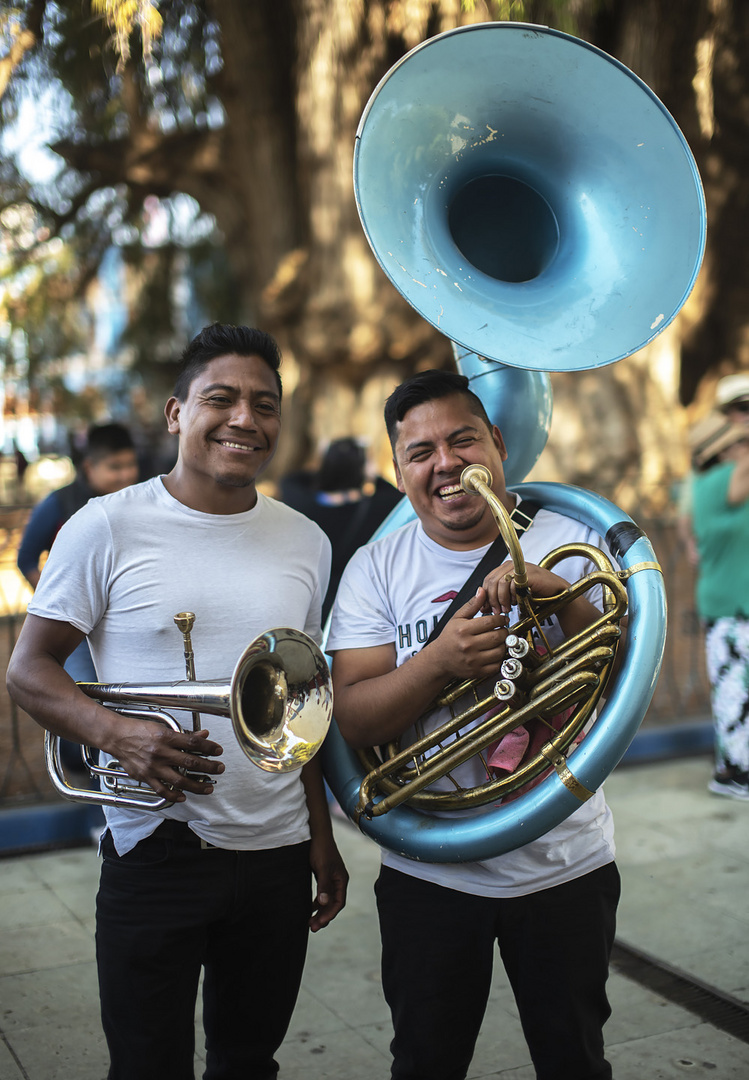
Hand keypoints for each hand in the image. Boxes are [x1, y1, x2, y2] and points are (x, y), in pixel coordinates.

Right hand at [106, 720, 224, 803]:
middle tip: (219, 769)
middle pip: (190, 762)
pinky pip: (162, 790)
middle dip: (208, 767)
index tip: (218, 751)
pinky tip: (183, 797)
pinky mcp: (145, 777)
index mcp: (166, 737)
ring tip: (208, 788)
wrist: (117, 737)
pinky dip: (174, 795)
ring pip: (179, 780)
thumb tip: (203, 735)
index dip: (208, 748)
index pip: (193, 743)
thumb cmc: (139, 730)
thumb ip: (183, 734)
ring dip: (197, 786)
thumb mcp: (162, 728)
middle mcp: (160, 753)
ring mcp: (153, 767)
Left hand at [308, 835, 348, 931]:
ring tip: (310, 922)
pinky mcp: (323, 876)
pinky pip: (322, 894)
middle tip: (312, 928)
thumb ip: (323, 886)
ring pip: (327, 900)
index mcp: (341, 880)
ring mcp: (331, 879)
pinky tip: (310, 907)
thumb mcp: (322, 868)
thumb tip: (323, 904)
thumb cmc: (321, 849)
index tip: (318, 923)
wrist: (317, 834)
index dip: (329, 914)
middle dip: (323, 916)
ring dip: (320, 911)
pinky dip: (317, 903)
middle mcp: (338, 881)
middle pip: (333, 904)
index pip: (338, 903)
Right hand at [430, 589, 508, 682]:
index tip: (503, 619)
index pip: (491, 621)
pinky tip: (494, 652)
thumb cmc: (449, 636)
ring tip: (498, 640)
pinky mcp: (476, 671)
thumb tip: (482, 590)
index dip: (501, 618)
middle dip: (504, 631)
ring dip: (503, 644)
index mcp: (463, 630)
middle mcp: (468, 645)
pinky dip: (499, 658)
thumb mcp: (457, 617)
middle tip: (502, 629)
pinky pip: (496, 665)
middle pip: (497, 636)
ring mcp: (473, 660)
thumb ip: (472, 604)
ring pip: (499, 651)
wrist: (439, 659)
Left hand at [481, 560, 568, 616]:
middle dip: (491, 599)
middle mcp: (511, 564)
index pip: (488, 579)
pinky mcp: (527, 573)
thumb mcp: (512, 596)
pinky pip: (512, 584)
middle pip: (491, 580)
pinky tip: (514, 603)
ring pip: (500, 582)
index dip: (485, 595)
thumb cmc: (536, 594)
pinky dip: (511, 596)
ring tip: (505, 609)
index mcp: (506, 567)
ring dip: (500, 599)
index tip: (487, 608)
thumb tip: (483, 606)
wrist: (555, 593)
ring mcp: (519, 567)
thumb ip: (498, 597)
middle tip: (496, 611)